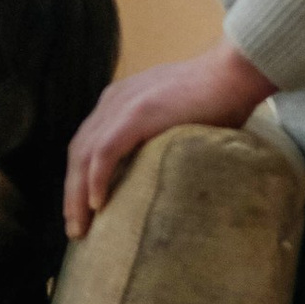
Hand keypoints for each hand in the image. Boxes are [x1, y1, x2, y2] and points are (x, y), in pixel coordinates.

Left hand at [63, 40, 273, 237]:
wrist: (233, 74)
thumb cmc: (215, 100)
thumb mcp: (172, 119)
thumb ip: (155, 138)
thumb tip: (154, 175)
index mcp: (118, 102)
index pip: (86, 146)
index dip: (79, 180)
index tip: (81, 212)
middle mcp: (113, 102)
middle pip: (78, 153)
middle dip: (72, 193)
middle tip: (75, 229)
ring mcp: (123, 106)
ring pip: (85, 155)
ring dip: (78, 194)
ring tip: (80, 226)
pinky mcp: (138, 114)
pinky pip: (105, 151)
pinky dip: (96, 179)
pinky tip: (96, 204)